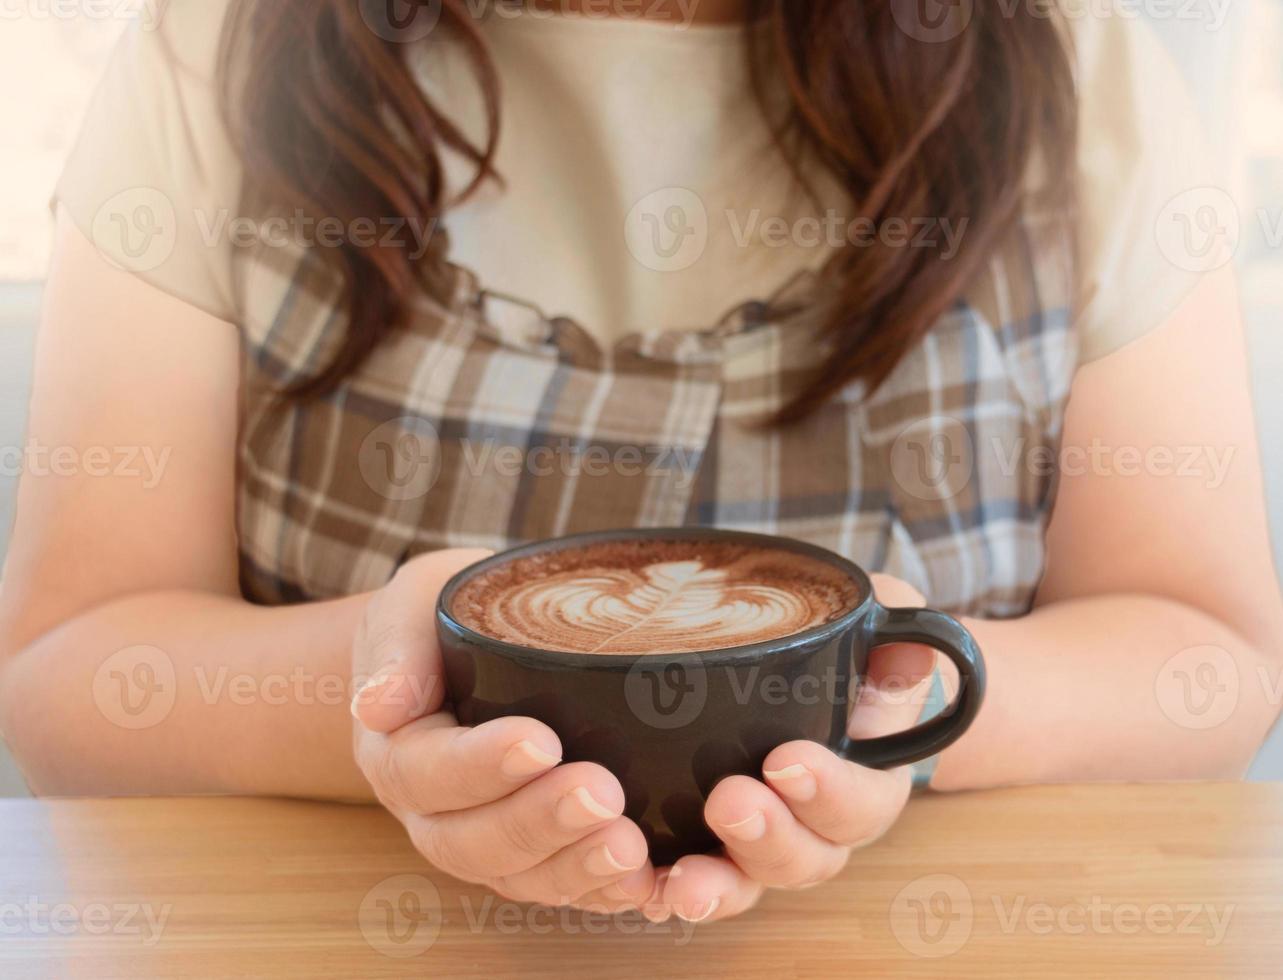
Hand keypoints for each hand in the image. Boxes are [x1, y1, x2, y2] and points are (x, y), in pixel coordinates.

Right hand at [350, 549, 656, 911]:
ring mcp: (481, 838)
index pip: (425, 772)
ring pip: (517, 877)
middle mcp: (432, 811)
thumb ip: (396, 647)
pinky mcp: (532, 853)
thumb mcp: (410, 606)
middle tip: (602, 793)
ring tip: (628, 846)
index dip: (480, 766)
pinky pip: (559, 887)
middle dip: (538, 823)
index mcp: (396, 749)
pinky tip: (643, 881)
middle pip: (471, 841)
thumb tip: (378, 705)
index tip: (540, 742)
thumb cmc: (439, 613)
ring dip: (573, 867)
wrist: (464, 640)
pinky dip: (600, 891)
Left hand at [644, 574, 937, 922]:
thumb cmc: (847, 651)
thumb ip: (897, 638)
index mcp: (867, 779)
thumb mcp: (881, 628)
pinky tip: (646, 890)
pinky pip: (693, 881)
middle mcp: (817, 825)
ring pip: (748, 883)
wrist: (806, 671)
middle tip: (729, 801)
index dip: (829, 792)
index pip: (861, 803)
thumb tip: (914, 650)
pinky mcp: (708, 841)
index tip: (787, 762)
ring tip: (683, 880)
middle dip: (767, 838)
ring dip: (717, 885)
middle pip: (803, 858)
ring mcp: (761, 840)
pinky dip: (668, 892)